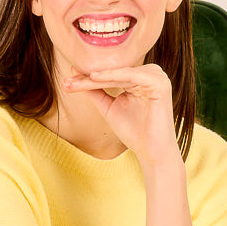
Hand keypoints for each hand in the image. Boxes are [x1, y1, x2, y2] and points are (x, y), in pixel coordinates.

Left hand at [61, 62, 179, 167]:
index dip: (87, 79)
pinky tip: (94, 78)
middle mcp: (151, 74)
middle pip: (114, 72)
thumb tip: (74, 74)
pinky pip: (131, 76)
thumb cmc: (134, 132)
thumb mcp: (108, 107)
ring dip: (96, 77)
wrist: (152, 153)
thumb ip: (95, 91)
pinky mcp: (160, 83)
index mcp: (141, 78)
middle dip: (88, 78)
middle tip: (66, 82)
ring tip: (76, 82)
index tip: (66, 82)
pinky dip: (112, 76)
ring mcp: (157, 77)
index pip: (111, 74)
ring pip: (119, 73)